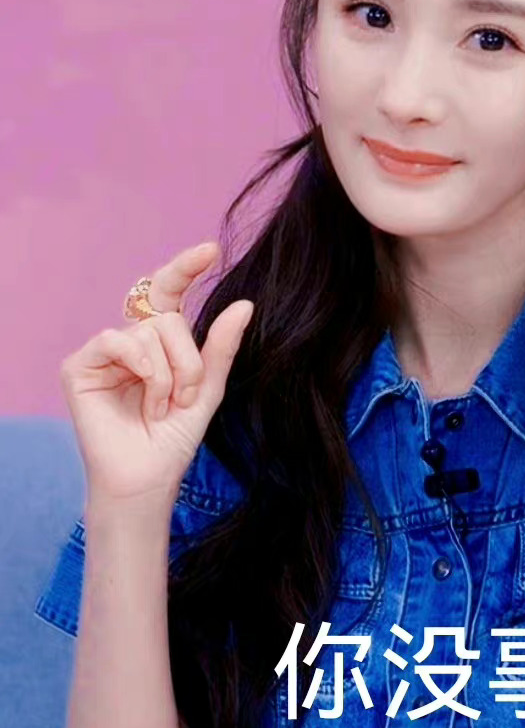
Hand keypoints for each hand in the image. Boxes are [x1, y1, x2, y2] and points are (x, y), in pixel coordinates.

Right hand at [60, 242, 253, 509]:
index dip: (186, 268)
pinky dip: (143, 369)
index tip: (211, 250)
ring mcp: (103, 352)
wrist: (149, 477)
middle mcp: (130, 341)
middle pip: (169, 318)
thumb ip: (221, 346)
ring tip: (161, 407)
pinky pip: (118, 340)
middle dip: (189, 361)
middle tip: (183, 398)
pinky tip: (144, 398)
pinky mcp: (78, 366)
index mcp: (159, 342)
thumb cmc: (174, 437)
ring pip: (150, 331)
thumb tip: (244, 304)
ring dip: (170, 374)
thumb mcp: (209, 387)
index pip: (169, 293)